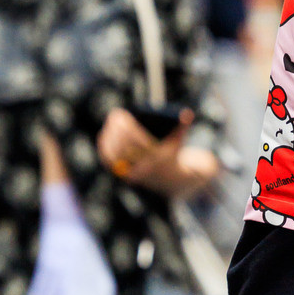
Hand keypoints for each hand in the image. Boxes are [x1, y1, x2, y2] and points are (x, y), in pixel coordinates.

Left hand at [97, 107, 218, 196]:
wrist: (173, 181)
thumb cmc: (173, 154)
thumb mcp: (178, 142)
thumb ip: (182, 126)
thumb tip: (188, 113)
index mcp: (156, 156)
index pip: (135, 137)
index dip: (126, 125)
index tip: (121, 114)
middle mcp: (144, 166)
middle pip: (123, 144)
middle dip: (117, 129)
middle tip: (114, 117)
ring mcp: (135, 172)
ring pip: (115, 153)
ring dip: (110, 138)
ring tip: (110, 126)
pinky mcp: (126, 176)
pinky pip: (112, 162)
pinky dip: (106, 150)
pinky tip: (105, 138)